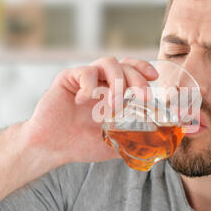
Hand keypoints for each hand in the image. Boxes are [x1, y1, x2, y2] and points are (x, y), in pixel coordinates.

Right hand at [23, 56, 157, 168]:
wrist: (51, 148)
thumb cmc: (79, 144)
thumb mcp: (113, 144)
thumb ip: (133, 142)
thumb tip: (159, 148)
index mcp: (112, 92)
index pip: (131, 70)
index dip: (143, 69)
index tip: (155, 77)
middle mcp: (100, 82)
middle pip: (124, 65)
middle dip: (137, 78)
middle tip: (143, 96)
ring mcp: (84, 79)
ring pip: (107, 62)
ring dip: (117, 82)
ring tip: (114, 105)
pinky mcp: (67, 78)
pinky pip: (84, 72)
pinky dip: (89, 86)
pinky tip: (83, 101)